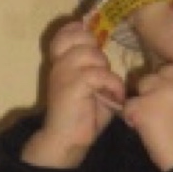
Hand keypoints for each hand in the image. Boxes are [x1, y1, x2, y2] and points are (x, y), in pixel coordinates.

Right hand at [23, 19, 124, 168]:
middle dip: (97, 52)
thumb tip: (113, 55)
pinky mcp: (72, 85)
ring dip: (106, 71)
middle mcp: (59, 62)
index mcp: (60, 61)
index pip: (68, 31)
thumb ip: (98, 68)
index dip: (83, 33)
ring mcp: (63, 72)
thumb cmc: (83, 115)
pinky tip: (113, 98)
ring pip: (92, 54)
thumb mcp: (92, 86)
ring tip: (109, 89)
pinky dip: (112, 86)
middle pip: (81, 36)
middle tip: (103, 74)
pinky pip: (99, 74)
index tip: (94, 49)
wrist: (67, 140)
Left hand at [124, 51, 172, 170]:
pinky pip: (130, 104)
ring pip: (143, 84)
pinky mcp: (143, 105)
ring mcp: (162, 89)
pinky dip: (134, 116)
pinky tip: (146, 128)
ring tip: (158, 120)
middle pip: (162, 70)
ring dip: (145, 99)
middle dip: (160, 86)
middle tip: (169, 110)